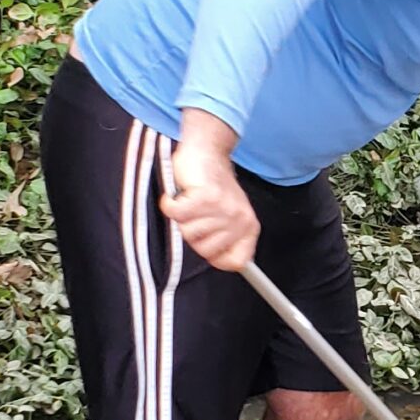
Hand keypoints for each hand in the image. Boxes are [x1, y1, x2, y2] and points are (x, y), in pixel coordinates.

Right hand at [162, 112, 258, 270]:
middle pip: (204, 250)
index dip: (216, 256)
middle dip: (194, 233)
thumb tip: (232, 268)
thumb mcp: (229, 215)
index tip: (207, 242)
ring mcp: (222, 208)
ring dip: (183, 217)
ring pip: (188, 233)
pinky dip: (170, 204)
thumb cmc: (213, 186)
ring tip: (191, 200)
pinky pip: (177, 215)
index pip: (237, 262)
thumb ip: (228, 240)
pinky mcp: (205, 197)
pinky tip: (178, 195)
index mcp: (249, 226)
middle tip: (198, 212)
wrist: (206, 151)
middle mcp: (239, 219)